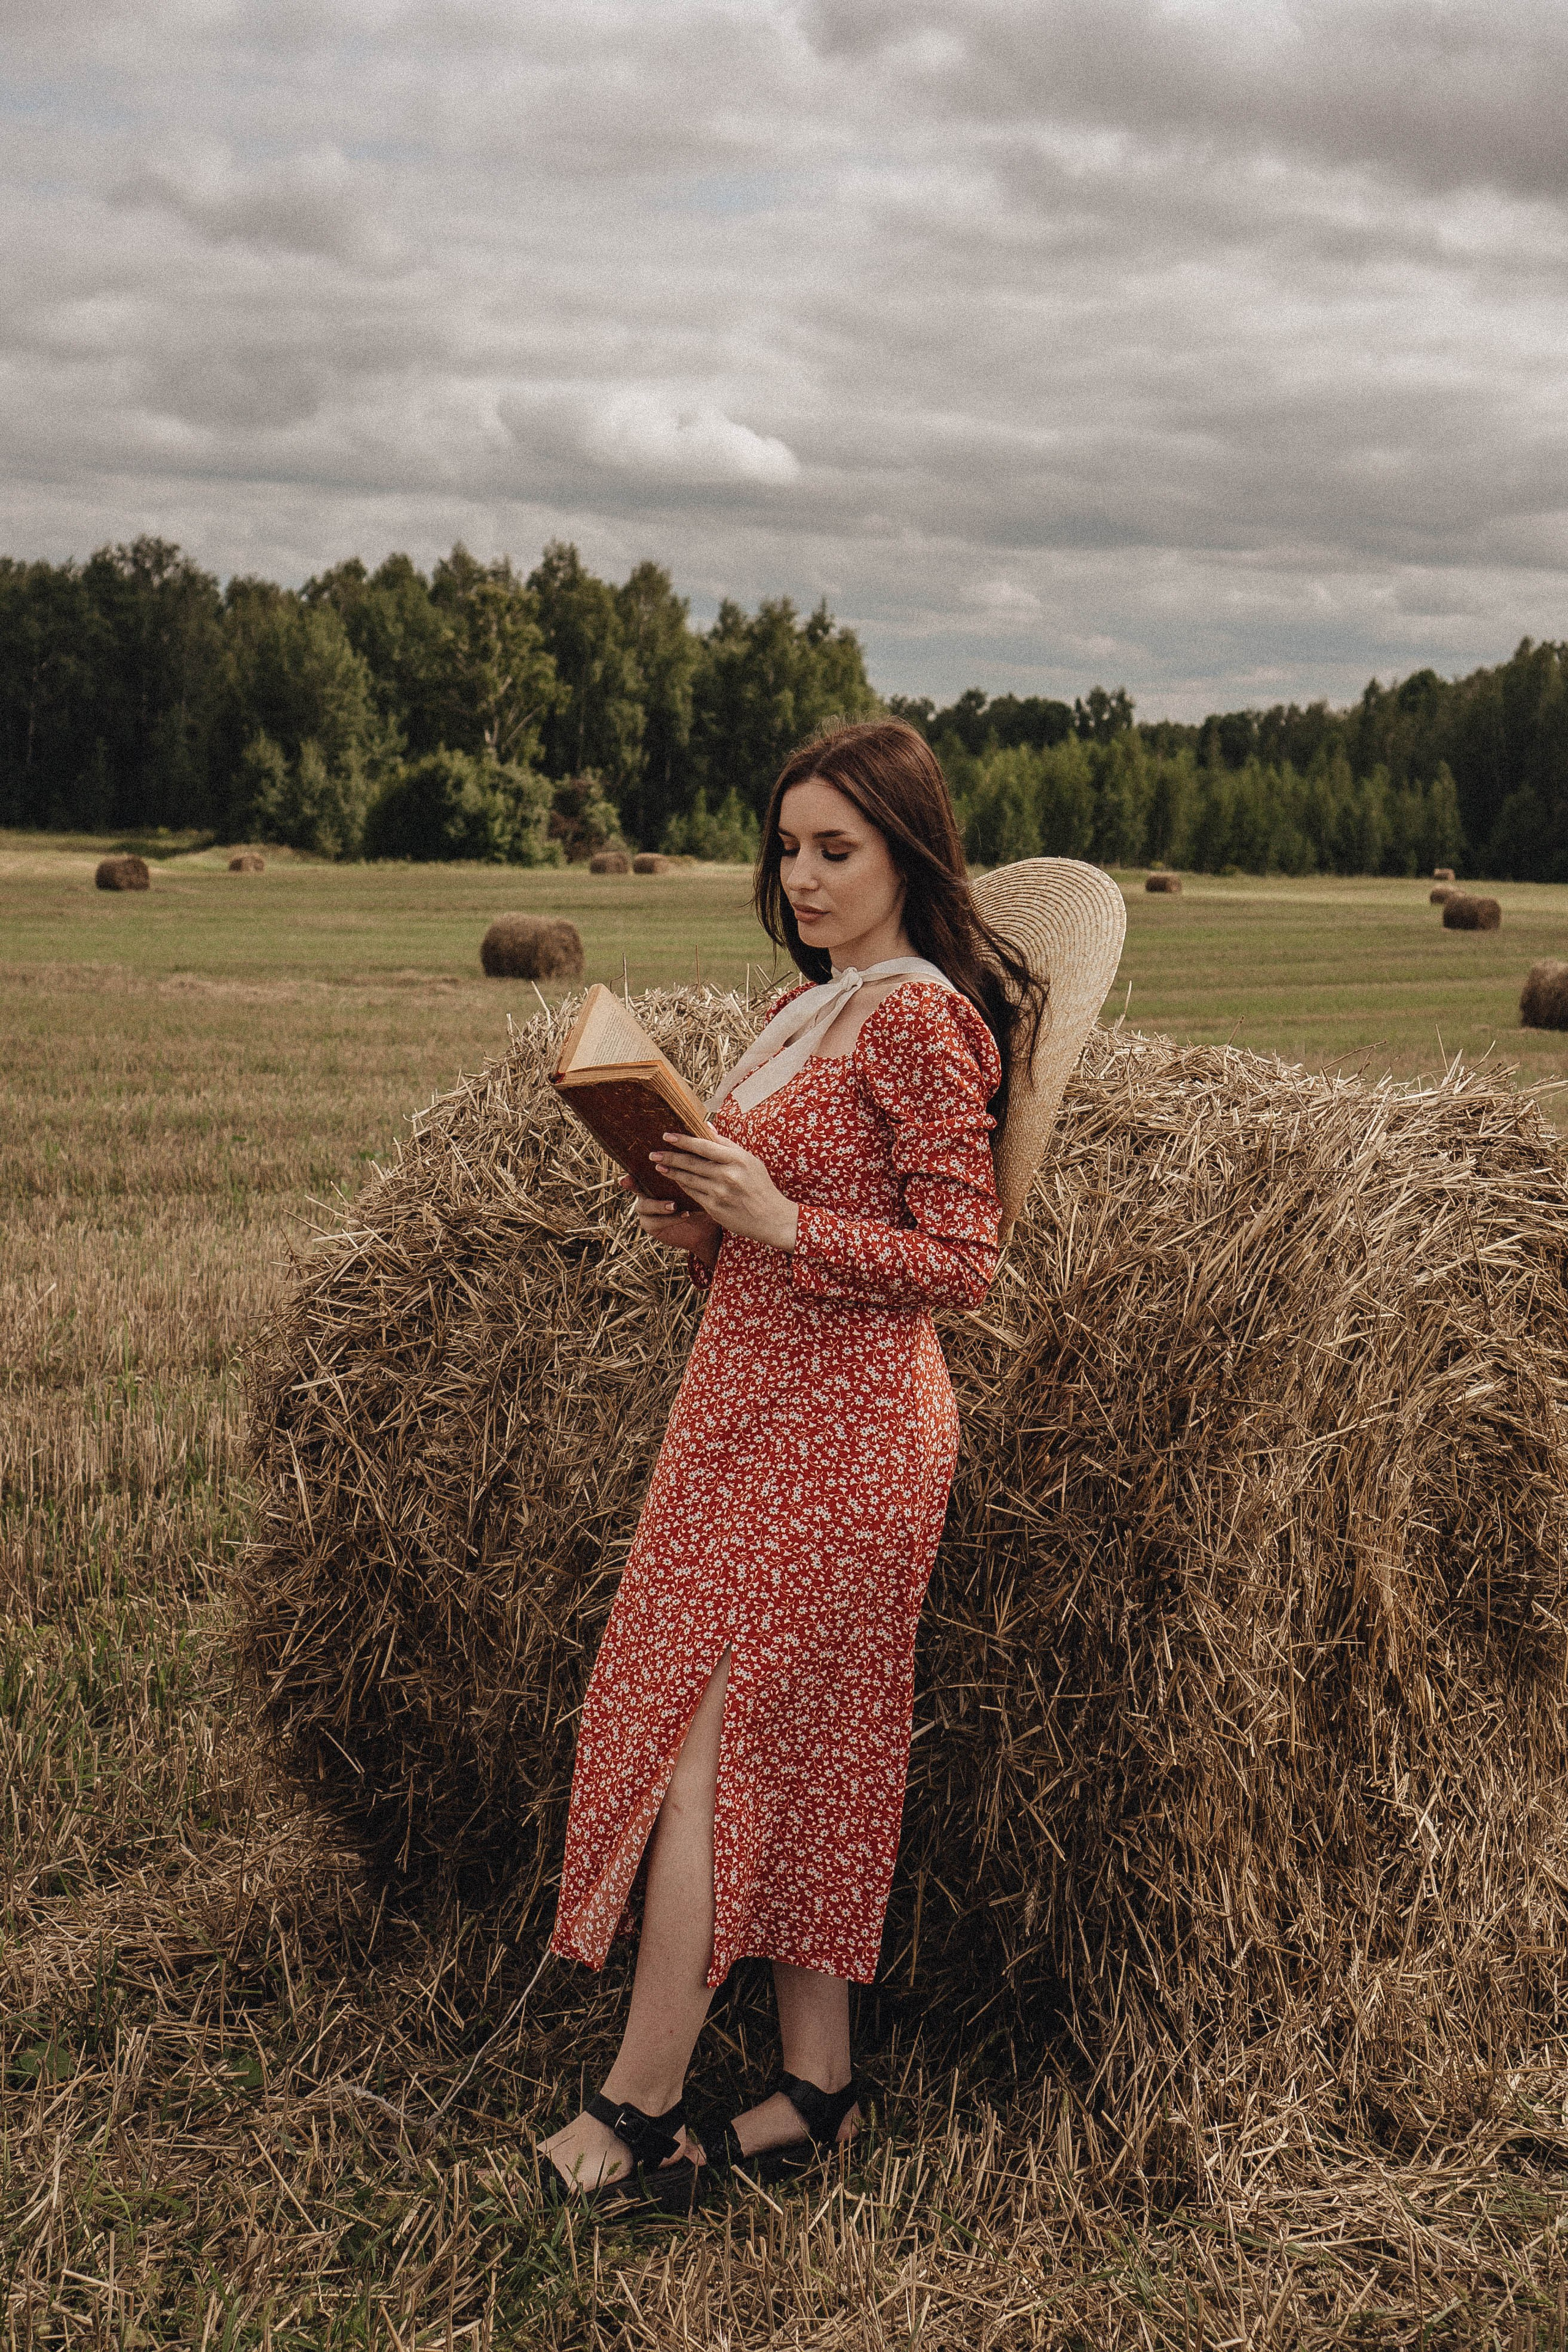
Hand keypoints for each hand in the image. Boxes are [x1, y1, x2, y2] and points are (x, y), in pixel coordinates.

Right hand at [620, 1175, 722, 1264]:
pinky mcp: (651, 1226)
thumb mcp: (700, 1183)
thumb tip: (697, 1146)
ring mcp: (648, 1211)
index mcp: (656, 1179)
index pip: (642, 1170)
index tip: (627, 1172)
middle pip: (635, 1186)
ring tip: (673, 1205)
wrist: (708, 1228)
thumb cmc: (704, 1199)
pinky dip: (670, 1218)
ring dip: (658, 1205)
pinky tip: (686, 1214)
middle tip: (630, 1181)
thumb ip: (693, 1170)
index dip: (633, 1169)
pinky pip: (655, 1221)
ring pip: (644, 1206)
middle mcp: (647, 1193)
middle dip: (632, 1184)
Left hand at [648, 1133, 799, 1252]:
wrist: (772, 1219)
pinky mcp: (714, 1208)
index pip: (704, 1146)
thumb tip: (706, 1126)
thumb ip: (727, 1144)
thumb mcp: (750, 1161)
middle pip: (691, 1162)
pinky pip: (693, 1193)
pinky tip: (674, 1179)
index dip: (683, 1141)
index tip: (667, 1136)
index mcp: (737, 1159)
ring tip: (659, 1165)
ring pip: (688, 1178)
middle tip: (653, 1153)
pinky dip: (682, 1185)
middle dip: (670, 1156)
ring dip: (671, 1171)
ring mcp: (719, 1192)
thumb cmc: (761, 1186)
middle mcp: (727, 1175)